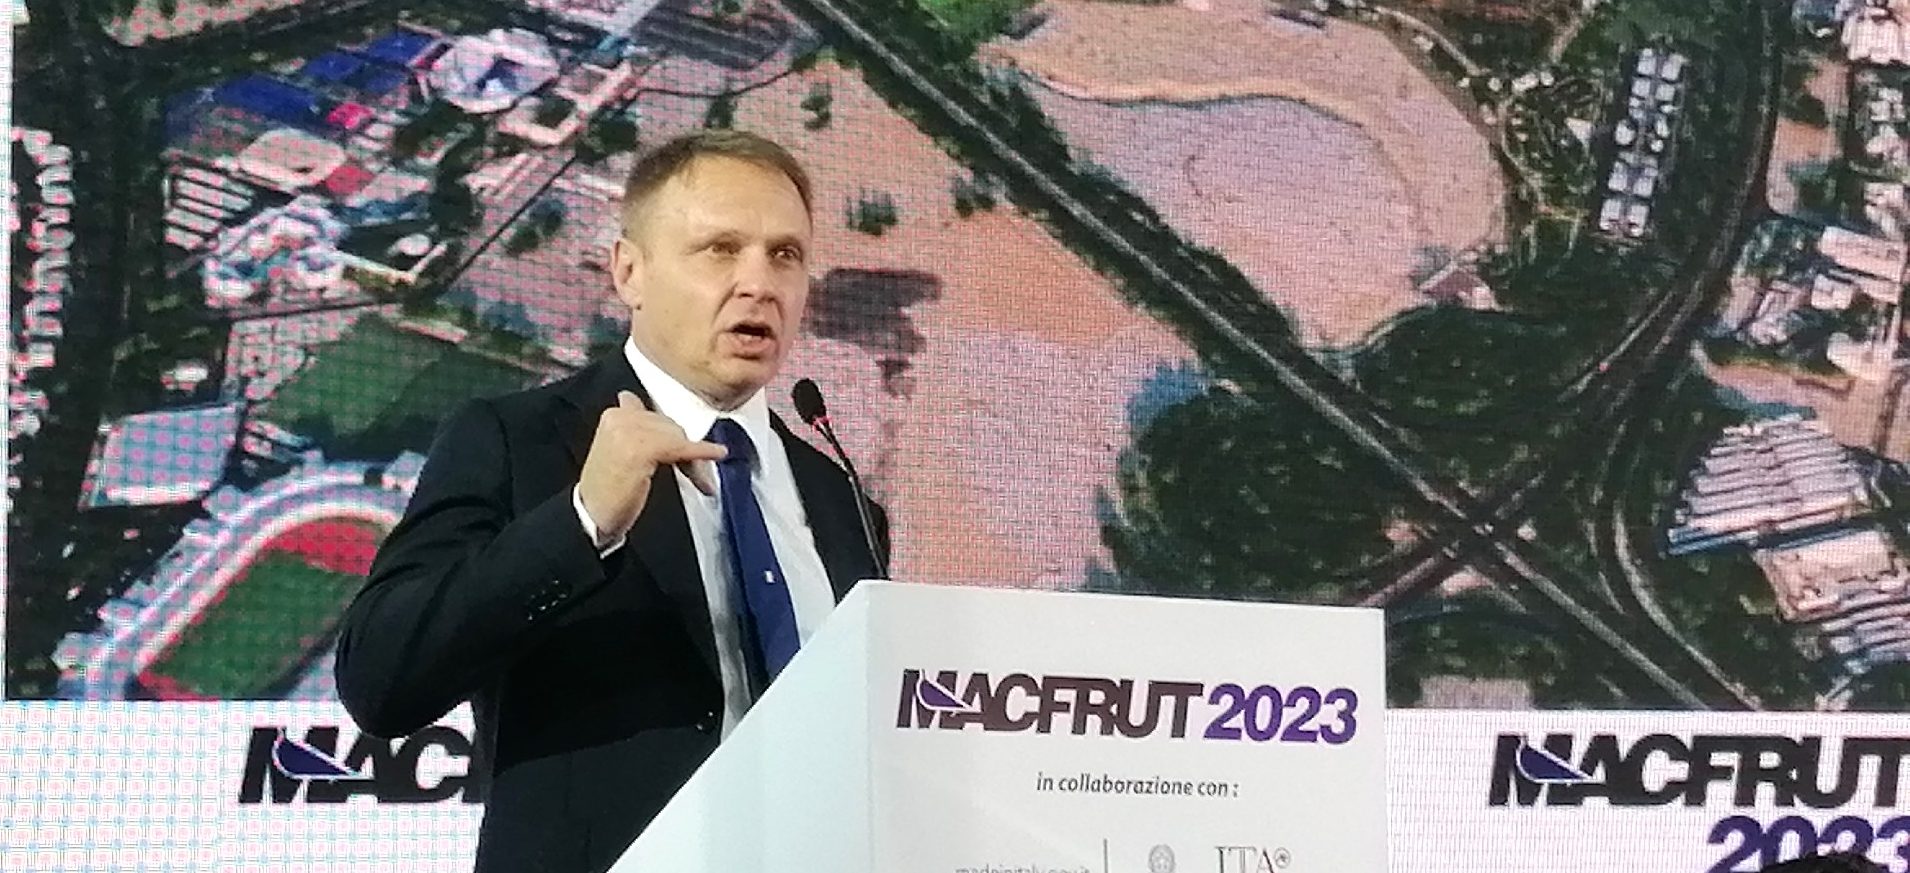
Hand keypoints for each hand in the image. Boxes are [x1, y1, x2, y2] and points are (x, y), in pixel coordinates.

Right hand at [577, 391, 726, 539]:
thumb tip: (660, 418)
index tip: (693, 447)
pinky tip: (717, 452)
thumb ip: (638, 430)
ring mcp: (629, 431)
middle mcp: (620, 417)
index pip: (658, 415)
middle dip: (687, 449)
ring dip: (694, 461)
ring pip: (678, 437)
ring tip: (701, 480)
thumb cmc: (607, 490)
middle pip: (671, 426)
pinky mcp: (641, 449)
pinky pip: (680, 447)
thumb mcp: (620, 452)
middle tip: (699, 474)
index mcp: (615, 414)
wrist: (590, 516)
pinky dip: (701, 452)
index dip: (676, 435)